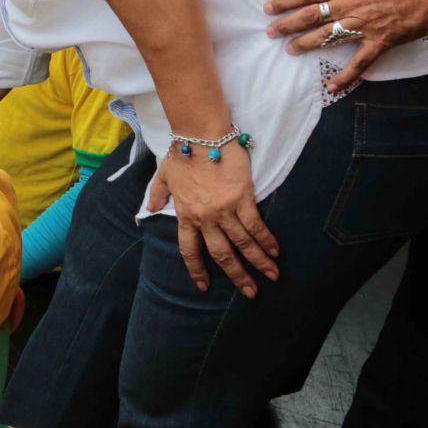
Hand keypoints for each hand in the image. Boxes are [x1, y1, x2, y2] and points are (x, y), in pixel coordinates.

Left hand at [144, 139, 279, 296]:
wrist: (201, 135)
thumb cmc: (183, 152)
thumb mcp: (165, 175)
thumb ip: (158, 194)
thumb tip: (152, 207)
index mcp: (186, 214)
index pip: (190, 250)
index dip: (197, 269)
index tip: (202, 286)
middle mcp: (205, 217)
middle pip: (222, 254)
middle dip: (237, 275)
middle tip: (249, 292)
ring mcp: (224, 209)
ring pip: (243, 243)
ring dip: (258, 261)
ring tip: (272, 275)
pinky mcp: (242, 198)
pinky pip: (256, 225)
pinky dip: (266, 239)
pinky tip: (275, 250)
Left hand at [264, 0, 427, 92]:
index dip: (286, 0)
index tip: (268, 7)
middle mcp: (350, 7)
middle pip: (311, 16)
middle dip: (288, 24)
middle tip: (269, 32)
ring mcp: (363, 26)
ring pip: (328, 37)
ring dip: (306, 44)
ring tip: (290, 49)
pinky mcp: (378, 43)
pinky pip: (359, 62)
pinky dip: (345, 76)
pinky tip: (330, 86)